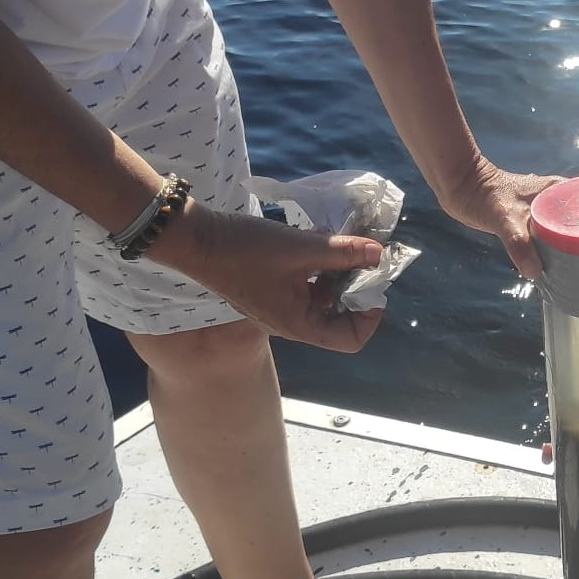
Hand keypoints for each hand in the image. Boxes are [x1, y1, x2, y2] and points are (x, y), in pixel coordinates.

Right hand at [151, 202, 384, 352]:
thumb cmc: (246, 250)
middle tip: (364, 259)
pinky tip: (322, 245)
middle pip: (342, 319)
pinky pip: (310, 287)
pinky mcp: (275, 289)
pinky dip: (322, 269)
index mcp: (299, 325)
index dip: (370, 315)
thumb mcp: (302, 248)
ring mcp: (282, 306)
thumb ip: (343, 252)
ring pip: (327, 300)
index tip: (372, 281)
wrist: (198, 240)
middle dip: (358, 289)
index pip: (351, 339)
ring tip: (346, 247)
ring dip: (341, 276)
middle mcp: (293, 322)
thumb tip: (380, 253)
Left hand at [439, 156, 562, 278]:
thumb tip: (535, 272)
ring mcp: (543, 209)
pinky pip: (550, 234)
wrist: (460, 188)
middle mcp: (555, 197)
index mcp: (557, 189)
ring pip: (565, 226)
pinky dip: (555, 246)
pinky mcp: (531, 219)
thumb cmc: (485, 197)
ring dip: (572, 242)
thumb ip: (520, 244)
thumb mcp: (505, 221)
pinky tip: (560, 261)